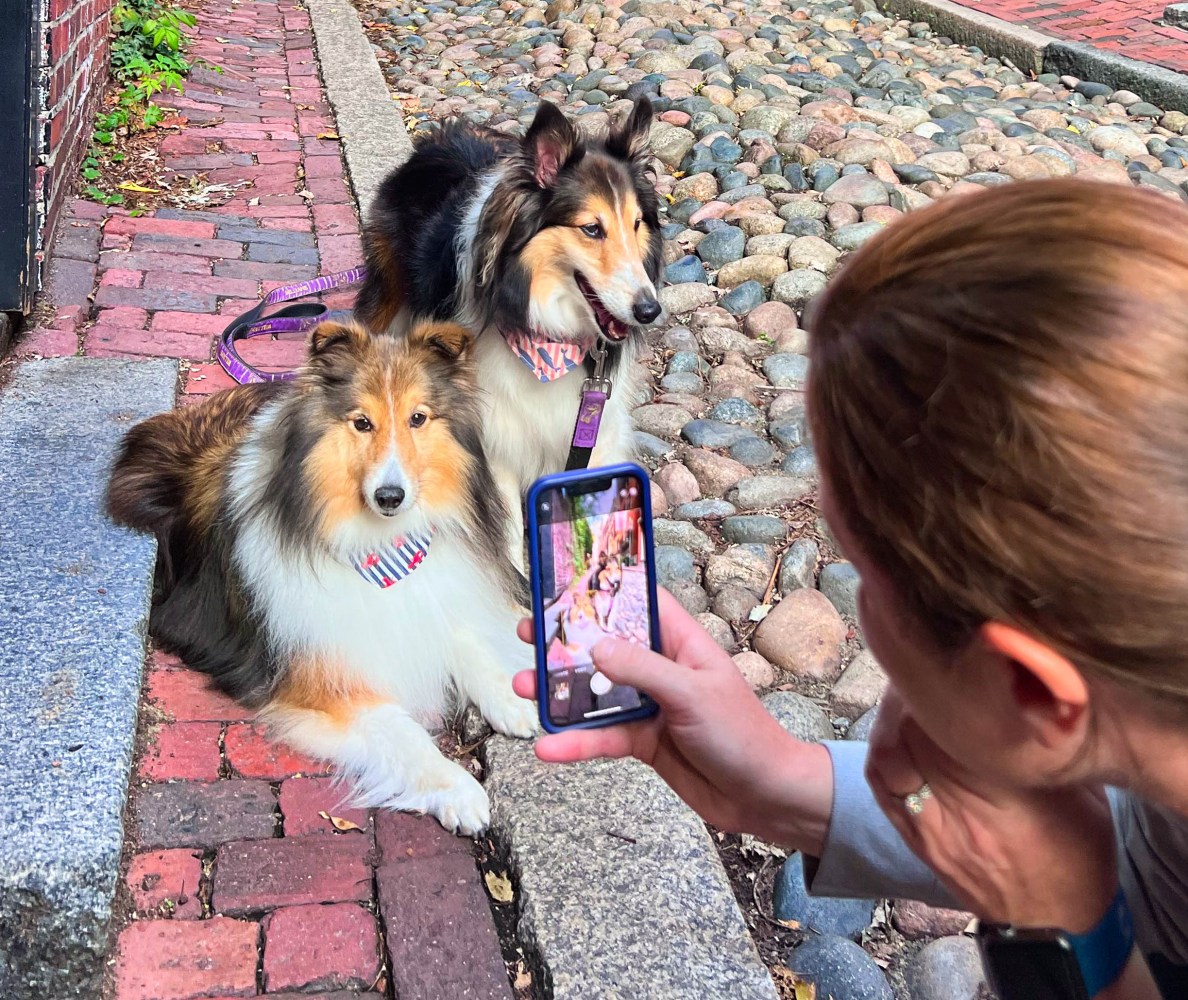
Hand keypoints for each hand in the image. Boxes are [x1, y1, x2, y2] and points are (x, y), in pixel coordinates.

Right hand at [512, 588, 833, 852]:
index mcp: (682, 642)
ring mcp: (651, 705)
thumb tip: (595, 646)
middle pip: (607, 646)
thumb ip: (642, 669)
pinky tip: (548, 747)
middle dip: (567, 641)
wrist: (765, 796)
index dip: (605, 590)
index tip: (565, 582)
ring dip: (560, 692)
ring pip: (596, 693)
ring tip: (522, 687)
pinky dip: (576, 742)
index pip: (640, 603)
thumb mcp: (691, 693)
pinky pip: (602, 736)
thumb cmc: (743, 734)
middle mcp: (663, 669)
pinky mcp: (644, 741)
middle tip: (529, 632)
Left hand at [866, 687, 1117, 933]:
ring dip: (893, 716)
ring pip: (889, 756)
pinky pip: (883, 783)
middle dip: (918, 692)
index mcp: (1014, 801)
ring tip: (910, 692)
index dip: (948, 687)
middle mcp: (964, 816)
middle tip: (929, 666)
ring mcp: (932, 831)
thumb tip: (1025, 680)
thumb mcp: (1083, 792)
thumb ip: (1052, 740)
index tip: (956, 660)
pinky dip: (884, 746)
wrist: (1053, 924)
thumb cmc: (1080, 851)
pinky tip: (896, 727)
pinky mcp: (915, 840)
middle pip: (916, 736)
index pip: (959, 728)